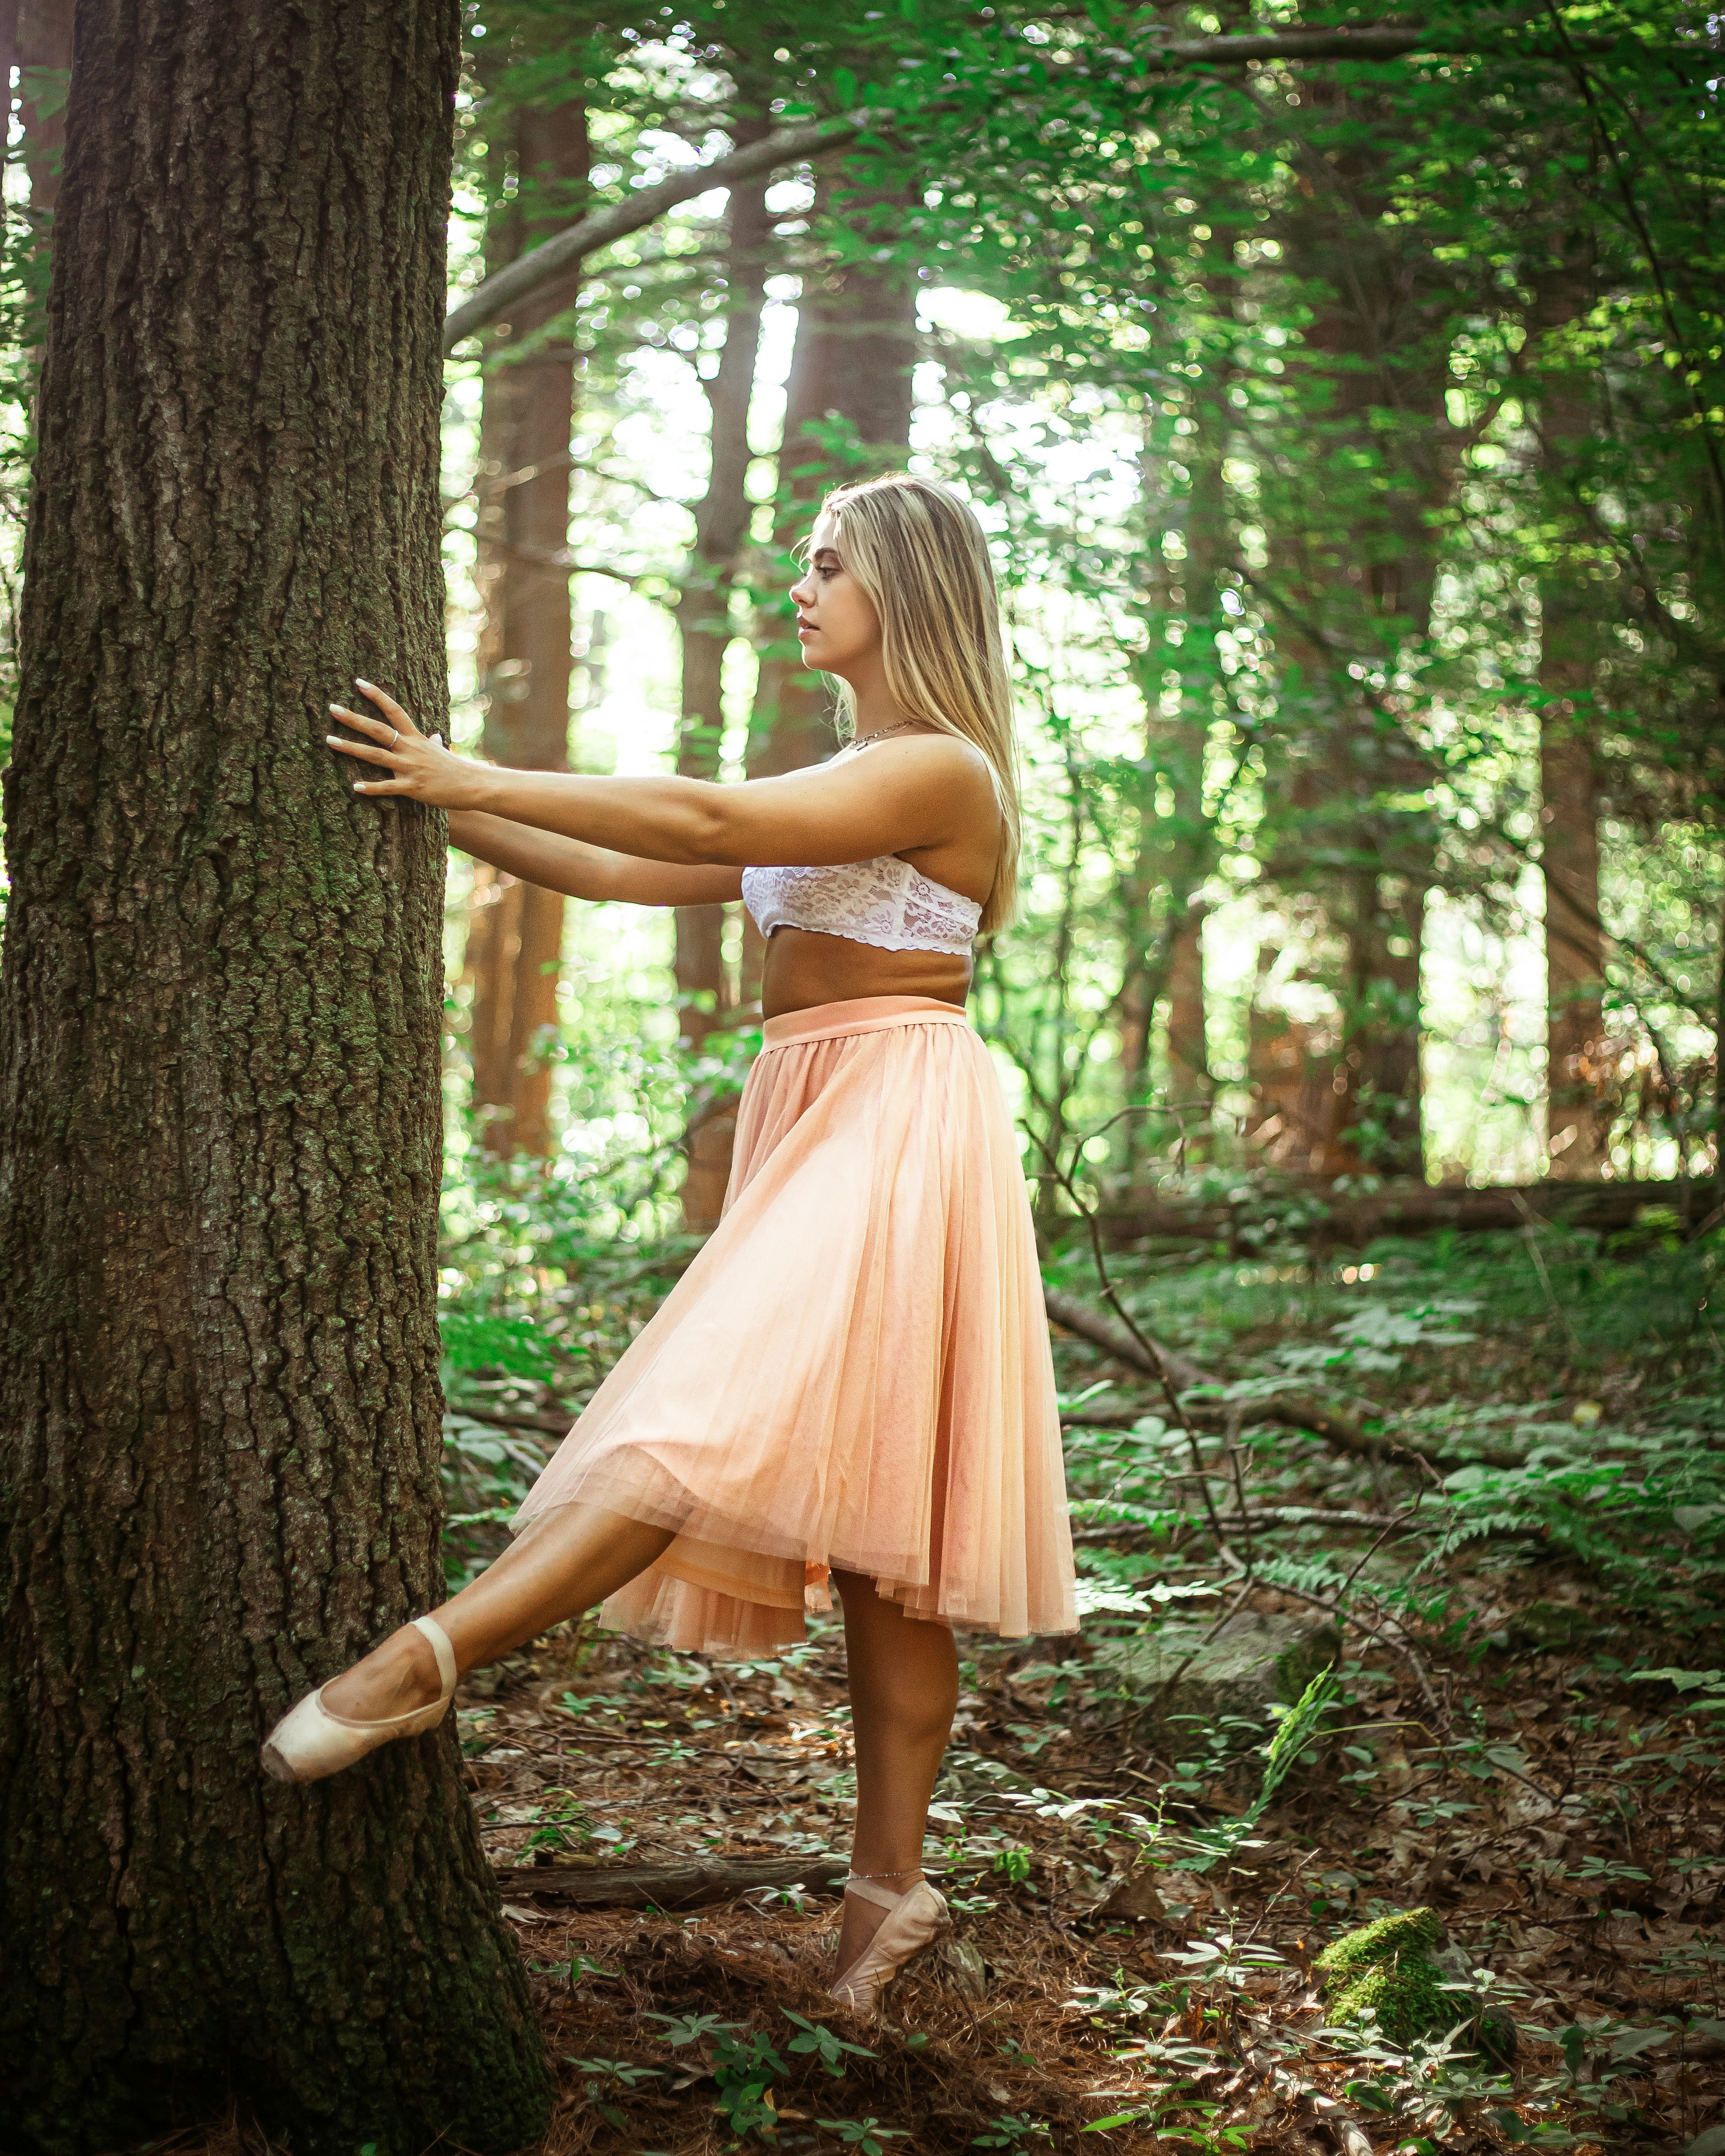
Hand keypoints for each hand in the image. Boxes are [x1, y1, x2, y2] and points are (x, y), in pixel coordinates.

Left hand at [326, 679, 488, 808]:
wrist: (473, 785)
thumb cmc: (456, 769)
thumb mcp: (443, 752)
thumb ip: (434, 743)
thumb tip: (435, 736)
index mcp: (416, 738)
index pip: (394, 711)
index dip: (377, 696)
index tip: (359, 683)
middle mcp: (410, 749)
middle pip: (378, 729)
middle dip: (354, 718)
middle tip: (332, 707)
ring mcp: (410, 768)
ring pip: (375, 755)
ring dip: (351, 748)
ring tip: (330, 741)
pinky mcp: (413, 787)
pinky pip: (388, 787)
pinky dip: (372, 788)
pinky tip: (355, 787)